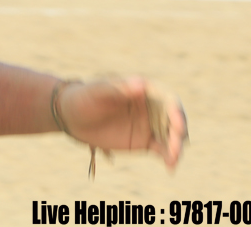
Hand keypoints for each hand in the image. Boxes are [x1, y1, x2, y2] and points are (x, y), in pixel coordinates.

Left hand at [58, 77, 186, 169]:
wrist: (71, 117)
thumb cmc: (84, 97)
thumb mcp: (98, 91)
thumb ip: (119, 88)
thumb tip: (141, 84)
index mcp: (143, 89)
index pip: (167, 99)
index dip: (176, 110)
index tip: (178, 123)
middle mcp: (151, 107)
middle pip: (174, 119)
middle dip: (179, 132)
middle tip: (176, 146)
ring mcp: (149, 124)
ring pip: (171, 136)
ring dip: (176, 147)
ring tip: (173, 159)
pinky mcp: (144, 141)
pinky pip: (162, 149)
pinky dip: (169, 157)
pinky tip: (169, 167)